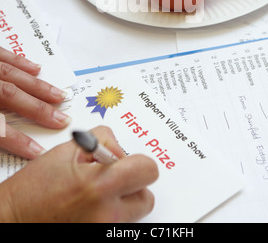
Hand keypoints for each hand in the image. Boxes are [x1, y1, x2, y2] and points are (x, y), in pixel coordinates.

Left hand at [0, 47, 69, 158]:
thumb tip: (2, 137)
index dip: (19, 141)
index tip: (37, 151)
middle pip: (11, 96)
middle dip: (39, 109)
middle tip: (61, 121)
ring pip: (12, 75)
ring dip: (38, 87)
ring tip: (59, 97)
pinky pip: (3, 56)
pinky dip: (22, 63)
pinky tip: (36, 69)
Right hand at [0, 126, 158, 222]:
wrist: (14, 219)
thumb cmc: (35, 187)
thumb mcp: (69, 150)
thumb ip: (104, 142)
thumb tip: (121, 151)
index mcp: (101, 185)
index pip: (147, 170)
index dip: (137, 162)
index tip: (125, 162)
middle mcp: (107, 214)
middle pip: (145, 197)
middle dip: (132, 185)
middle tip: (111, 180)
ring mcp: (105, 233)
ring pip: (133, 215)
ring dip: (122, 203)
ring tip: (97, 196)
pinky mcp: (101, 241)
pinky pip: (118, 227)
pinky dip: (110, 217)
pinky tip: (90, 210)